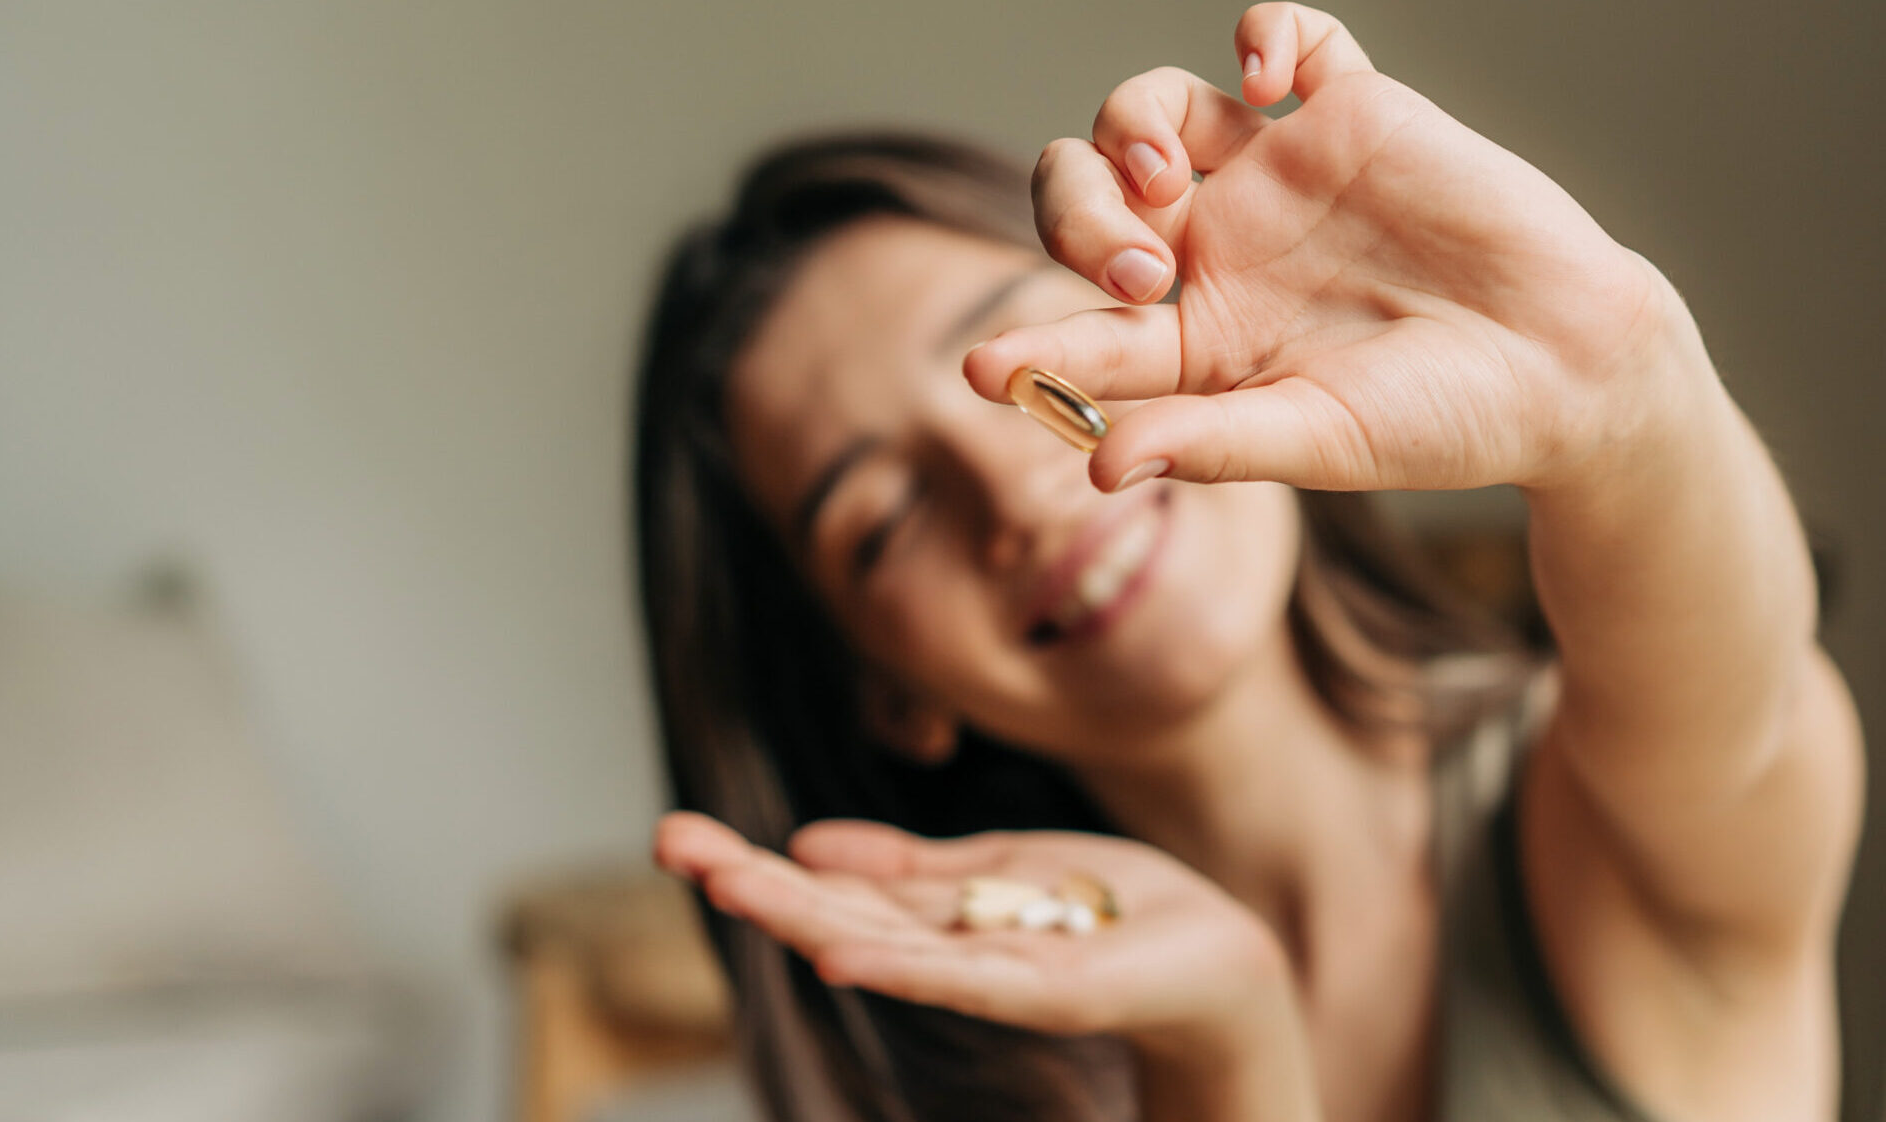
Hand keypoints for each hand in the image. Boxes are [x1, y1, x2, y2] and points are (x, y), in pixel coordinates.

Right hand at [652, 812, 1299, 1061]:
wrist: (1219, 957)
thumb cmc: (1117, 913)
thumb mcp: (1002, 868)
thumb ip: (912, 865)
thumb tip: (809, 844)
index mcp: (935, 916)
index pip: (828, 885)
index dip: (755, 861)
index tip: (677, 835)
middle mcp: (946, 950)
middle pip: (833, 910)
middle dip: (750, 879)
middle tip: (666, 843)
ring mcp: (989, 974)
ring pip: (879, 940)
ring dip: (799, 913)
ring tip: (726, 883)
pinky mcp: (1044, 990)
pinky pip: (959, 976)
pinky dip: (897, 962)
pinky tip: (836, 949)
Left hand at [963, 3, 1694, 494]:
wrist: (1568, 369)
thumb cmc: (1444, 421)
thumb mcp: (1319, 442)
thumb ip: (1209, 444)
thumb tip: (1097, 469)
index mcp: (1198, 339)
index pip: (1086, 330)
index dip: (1029, 347)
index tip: (981, 370)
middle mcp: (1220, 248)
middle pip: (1089, 196)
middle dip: (1076, 218)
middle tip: (1137, 270)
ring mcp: (1280, 175)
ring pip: (1153, 111)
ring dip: (1128, 127)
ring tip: (1167, 178)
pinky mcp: (1352, 114)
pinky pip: (1288, 42)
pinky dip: (1266, 31)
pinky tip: (1270, 72)